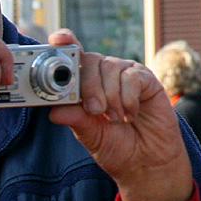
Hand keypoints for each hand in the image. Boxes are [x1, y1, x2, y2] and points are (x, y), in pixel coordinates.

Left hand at [47, 30, 192, 200]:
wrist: (145, 161)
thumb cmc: (114, 146)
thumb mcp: (88, 134)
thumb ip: (74, 119)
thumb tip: (54, 111)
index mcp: (84, 85)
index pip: (73, 58)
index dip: (65, 44)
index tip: (58, 39)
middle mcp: (103, 76)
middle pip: (90, 60)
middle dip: (89, 86)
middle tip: (94, 110)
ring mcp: (125, 75)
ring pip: (111, 67)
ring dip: (110, 96)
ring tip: (113, 118)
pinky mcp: (146, 80)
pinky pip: (133, 77)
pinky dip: (128, 98)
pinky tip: (129, 114)